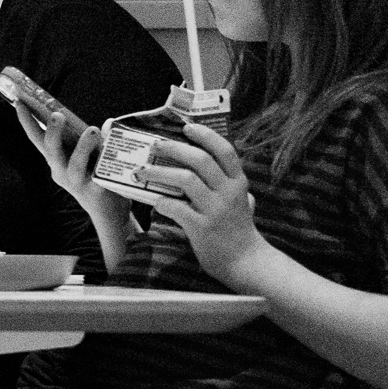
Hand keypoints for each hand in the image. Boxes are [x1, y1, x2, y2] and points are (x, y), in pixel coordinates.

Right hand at [12, 96, 131, 222]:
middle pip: (51, 151)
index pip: (37, 139)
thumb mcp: (82, 156)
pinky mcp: (97, 192)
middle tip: (57, 114)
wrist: (107, 212)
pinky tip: (114, 145)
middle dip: (52, 132)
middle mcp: (62, 172)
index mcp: (55, 161)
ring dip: (82, 147)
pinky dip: (108, 159)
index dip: (27, 122)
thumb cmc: (93, 177)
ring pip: (75, 165)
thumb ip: (85, 139)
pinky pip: (102, 174)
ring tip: (93, 130)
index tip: (19, 102)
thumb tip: (105, 121)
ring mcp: (78, 183)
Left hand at [138, 123, 267, 286]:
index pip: (225, 150)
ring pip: (185, 179)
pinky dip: (161, 202)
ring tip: (142, 172)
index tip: (186, 127)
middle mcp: (229, 192)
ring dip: (159, 172)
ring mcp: (215, 209)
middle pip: (200, 160)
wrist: (244, 261)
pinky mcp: (202, 227)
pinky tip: (154, 202)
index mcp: (238, 182)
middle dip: (174, 149)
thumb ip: (227, 183)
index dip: (205, 136)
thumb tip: (205, 162)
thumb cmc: (238, 229)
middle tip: (156, 146)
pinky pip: (175, 207)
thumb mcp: (241, 201)